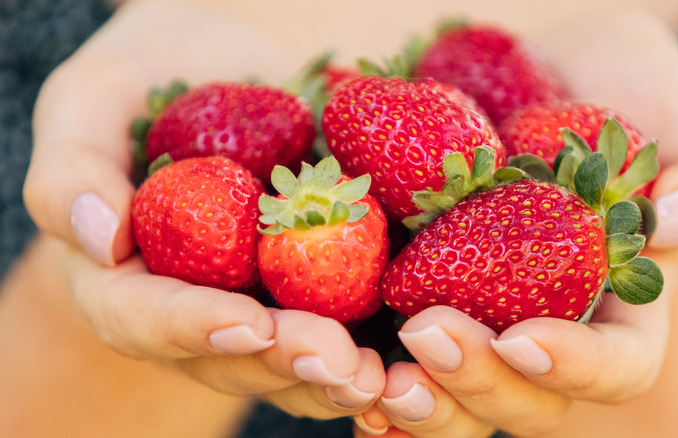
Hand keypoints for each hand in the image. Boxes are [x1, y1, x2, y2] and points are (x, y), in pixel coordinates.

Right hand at [23, 0, 382, 419]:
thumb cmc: (155, 73)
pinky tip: (421, 363)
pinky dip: (382, 357)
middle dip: (288, 363)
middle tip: (341, 362)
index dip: (194, 327)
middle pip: (234, 357)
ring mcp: (262, 307)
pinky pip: (347, 336)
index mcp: (130, 275)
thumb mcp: (98, 95)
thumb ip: (74, 165)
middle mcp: (197, 308)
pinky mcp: (320, 292)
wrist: (233, 68)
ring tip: (389, 378)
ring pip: (295, 366)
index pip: (146, 317)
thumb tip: (99, 237)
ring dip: (342, 379)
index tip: (246, 323)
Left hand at [354, 10, 677, 436]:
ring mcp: (475, 316)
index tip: (523, 338)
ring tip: (362, 373)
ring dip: (410, 399)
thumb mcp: (676, 111)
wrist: (528, 68)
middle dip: (477, 382)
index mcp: (617, 303)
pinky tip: (321, 358)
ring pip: (450, 399)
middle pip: (522, 401)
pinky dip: (356, 371)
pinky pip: (385, 356)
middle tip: (429, 335)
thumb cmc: (616, 87)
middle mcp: (543, 325)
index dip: (576, 367)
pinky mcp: (413, 293)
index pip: (616, 366)